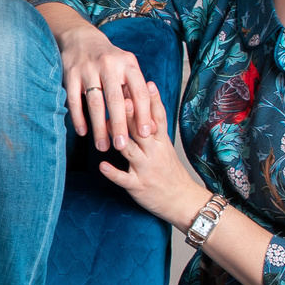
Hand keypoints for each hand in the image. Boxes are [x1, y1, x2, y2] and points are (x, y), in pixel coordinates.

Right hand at [55, 18, 161, 152]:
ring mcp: (88, 69)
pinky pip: (74, 100)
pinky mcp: (70, 74)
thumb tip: (150, 124)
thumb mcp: (127, 68)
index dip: (144, 113)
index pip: (139, 91)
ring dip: (99, 128)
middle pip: (116, 100)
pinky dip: (79, 118)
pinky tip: (83, 132)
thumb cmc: (110, 59)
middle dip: (120, 125)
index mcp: (128, 63)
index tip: (146, 134)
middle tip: (122, 146)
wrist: (81, 38)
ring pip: (95, 103)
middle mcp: (109, 65)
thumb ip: (136, 92)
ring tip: (103, 146)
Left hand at [97, 84, 206, 222]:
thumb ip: (151, 128)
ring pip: (132, 151)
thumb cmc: (168, 170)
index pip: (158, 117)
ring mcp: (146, 169)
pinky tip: (102, 166)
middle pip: (143, 130)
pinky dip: (113, 173)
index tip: (146, 83)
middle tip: (121, 97)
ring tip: (106, 126)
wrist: (181, 200)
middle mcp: (154, 153)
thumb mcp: (163, 146)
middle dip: (132, 114)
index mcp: (161, 142)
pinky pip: (124, 179)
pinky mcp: (138, 186)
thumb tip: (137, 104)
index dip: (153, 100)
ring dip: (120, 139)